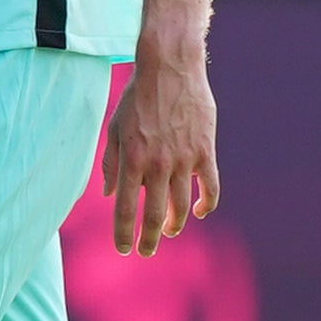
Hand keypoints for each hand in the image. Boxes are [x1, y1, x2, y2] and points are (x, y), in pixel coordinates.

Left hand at [103, 36, 221, 255]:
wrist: (170, 68)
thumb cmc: (137, 97)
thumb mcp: (114, 128)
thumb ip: (111, 163)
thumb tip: (110, 194)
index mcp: (131, 160)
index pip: (125, 209)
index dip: (124, 234)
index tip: (124, 250)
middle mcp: (157, 165)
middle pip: (154, 215)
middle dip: (149, 239)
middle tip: (146, 251)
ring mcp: (184, 159)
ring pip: (182, 206)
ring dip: (175, 224)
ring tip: (169, 231)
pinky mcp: (206, 151)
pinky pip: (210, 187)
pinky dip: (207, 204)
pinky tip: (200, 211)